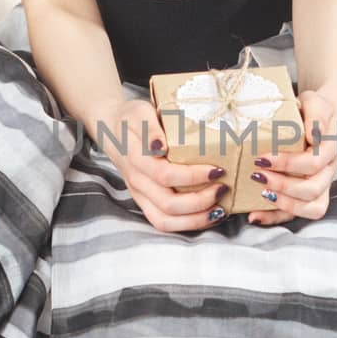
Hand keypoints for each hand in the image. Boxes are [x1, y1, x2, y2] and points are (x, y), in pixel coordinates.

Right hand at [96, 96, 229, 232]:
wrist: (113, 130)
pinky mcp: (145, 204)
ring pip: (165, 220)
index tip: (217, 170)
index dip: (192, 176)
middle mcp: (137, 181)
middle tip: (223, 188)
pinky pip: (164, 223)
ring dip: (196, 219)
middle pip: (168, 203)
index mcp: (135, 159)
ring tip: (220, 210)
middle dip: (200, 200)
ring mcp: (140, 196)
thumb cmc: (132, 119)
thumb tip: (161, 147)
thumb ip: (150, 129)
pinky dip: (188, 224)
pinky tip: (209, 216)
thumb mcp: (140, 112)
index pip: (164, 175)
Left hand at [247, 88, 336, 225]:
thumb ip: (316, 115)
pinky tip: (255, 215)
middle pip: (313, 190)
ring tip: (261, 195)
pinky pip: (296, 214)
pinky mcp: (305, 194)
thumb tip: (313, 136)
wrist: (317, 114)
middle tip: (258, 176)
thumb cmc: (312, 108)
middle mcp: (327, 171)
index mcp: (329, 150)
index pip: (314, 164)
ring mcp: (319, 185)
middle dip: (284, 186)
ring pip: (312, 208)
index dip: (289, 164)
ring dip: (285, 205)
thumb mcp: (315, 102)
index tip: (262, 158)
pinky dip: (275, 217)